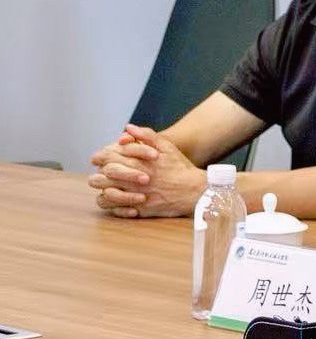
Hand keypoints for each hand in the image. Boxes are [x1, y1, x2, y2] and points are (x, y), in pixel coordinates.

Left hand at [86, 125, 204, 217]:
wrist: (194, 191)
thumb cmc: (180, 168)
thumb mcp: (167, 147)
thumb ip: (146, 135)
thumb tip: (128, 128)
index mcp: (136, 163)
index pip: (106, 158)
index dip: (100, 157)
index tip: (100, 158)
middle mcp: (131, 181)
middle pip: (99, 178)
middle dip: (98, 175)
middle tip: (103, 174)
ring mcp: (133, 197)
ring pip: (104, 195)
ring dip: (103, 190)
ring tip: (108, 187)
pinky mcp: (137, 210)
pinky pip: (114, 210)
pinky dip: (112, 205)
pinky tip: (118, 199)